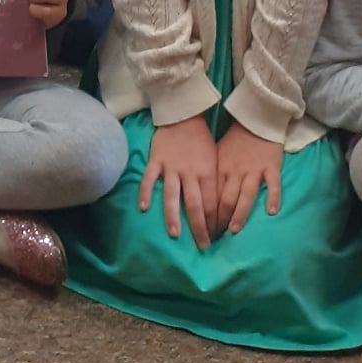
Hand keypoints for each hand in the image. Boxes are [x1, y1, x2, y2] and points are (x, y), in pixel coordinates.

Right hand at [141, 113, 218, 249]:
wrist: (183, 115)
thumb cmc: (201, 140)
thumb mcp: (214, 160)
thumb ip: (214, 183)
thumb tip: (218, 209)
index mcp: (207, 173)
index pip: (212, 204)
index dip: (215, 222)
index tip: (216, 238)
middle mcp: (190, 173)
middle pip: (196, 205)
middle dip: (200, 228)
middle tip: (202, 247)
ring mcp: (172, 167)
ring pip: (172, 195)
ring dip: (173, 216)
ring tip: (175, 235)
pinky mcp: (156, 160)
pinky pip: (149, 178)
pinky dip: (146, 192)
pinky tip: (143, 207)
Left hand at [213, 122, 282, 235]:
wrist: (255, 120)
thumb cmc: (234, 140)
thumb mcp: (216, 155)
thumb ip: (210, 174)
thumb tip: (197, 195)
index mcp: (220, 169)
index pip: (211, 197)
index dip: (206, 216)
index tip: (203, 231)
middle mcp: (235, 172)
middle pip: (226, 200)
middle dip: (219, 221)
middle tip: (215, 238)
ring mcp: (254, 170)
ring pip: (246, 196)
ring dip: (239, 215)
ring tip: (234, 231)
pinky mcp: (271, 166)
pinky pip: (272, 184)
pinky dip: (272, 198)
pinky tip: (271, 212)